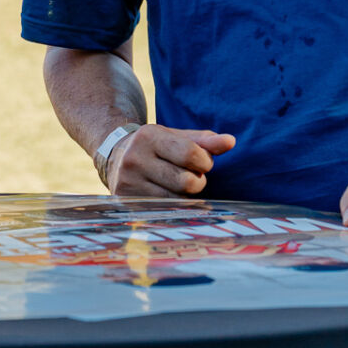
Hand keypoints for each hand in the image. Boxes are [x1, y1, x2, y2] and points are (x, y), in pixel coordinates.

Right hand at [104, 125, 234, 196]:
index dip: (205, 162)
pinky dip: (174, 206)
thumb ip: (206, 140)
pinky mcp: (126, 201)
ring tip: (178, 184)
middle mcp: (134, 159)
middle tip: (191, 175)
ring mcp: (128, 183)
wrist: (116, 155)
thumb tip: (231, 142)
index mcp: (149, 136)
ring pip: (177, 200)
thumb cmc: (157, 146)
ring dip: (186, 196)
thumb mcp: (178, 137)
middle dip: (197, 181)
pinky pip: (164, 211)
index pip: (190, 154)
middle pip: (186, 182)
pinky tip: (168, 194)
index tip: (202, 162)